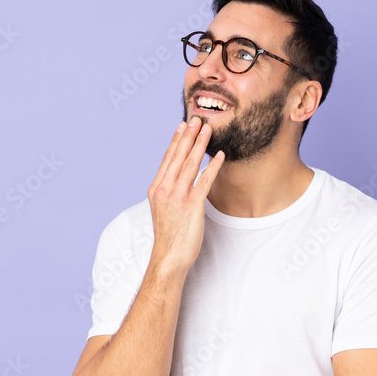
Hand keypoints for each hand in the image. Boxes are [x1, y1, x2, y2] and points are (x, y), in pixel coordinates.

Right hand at [147, 118, 224, 274]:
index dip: (176, 141)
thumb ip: (168, 192)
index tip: (182, 126)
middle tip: (197, 118)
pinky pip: (204, 181)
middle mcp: (164, 189)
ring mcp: (177, 197)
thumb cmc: (169, 236)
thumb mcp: (162, 209)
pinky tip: (220, 156)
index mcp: (156, 188)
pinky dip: (213, 167)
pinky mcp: (191, 206)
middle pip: (178, 157)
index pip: (167, 159)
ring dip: (200, 145)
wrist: (168, 257)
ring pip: (190, 165)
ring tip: (208, 129)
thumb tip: (178, 179)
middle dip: (188, 136)